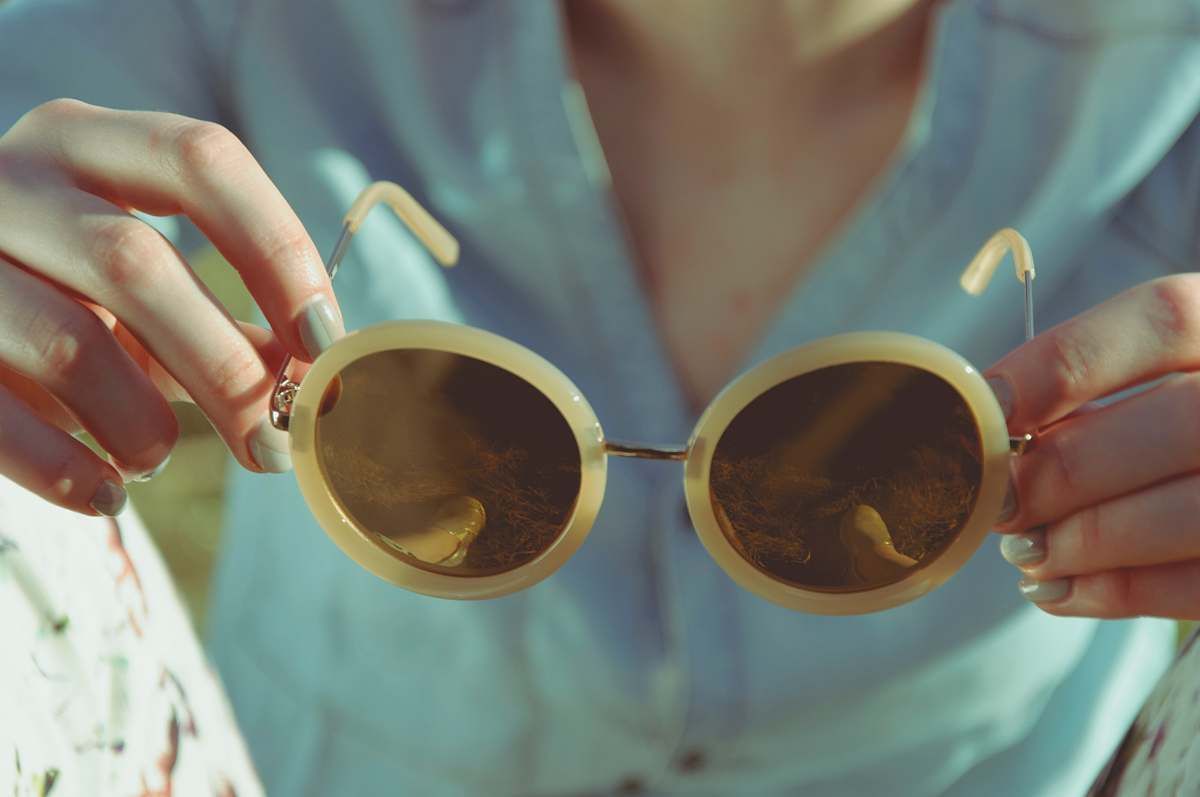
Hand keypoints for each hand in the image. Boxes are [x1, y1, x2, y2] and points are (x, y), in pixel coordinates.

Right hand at [0, 99, 343, 516]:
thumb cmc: (63, 298)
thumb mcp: (147, 295)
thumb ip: (232, 324)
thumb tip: (321, 378)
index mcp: (86, 145)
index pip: (203, 161)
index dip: (278, 250)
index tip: (323, 339)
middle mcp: (12, 184)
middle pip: (136, 264)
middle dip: (224, 367)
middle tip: (272, 442)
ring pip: (70, 345)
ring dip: (141, 425)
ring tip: (156, 457)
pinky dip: (66, 469)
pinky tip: (104, 493)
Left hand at [989, 275, 1199, 619]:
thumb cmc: (1166, 438)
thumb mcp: (1150, 388)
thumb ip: (1092, 399)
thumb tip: (995, 434)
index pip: (1167, 320)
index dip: (1065, 363)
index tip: (991, 406)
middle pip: (1180, 422)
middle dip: (1070, 470)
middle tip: (1004, 502)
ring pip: (1191, 514)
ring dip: (1087, 541)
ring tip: (1026, 552)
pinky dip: (1117, 593)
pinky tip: (1058, 591)